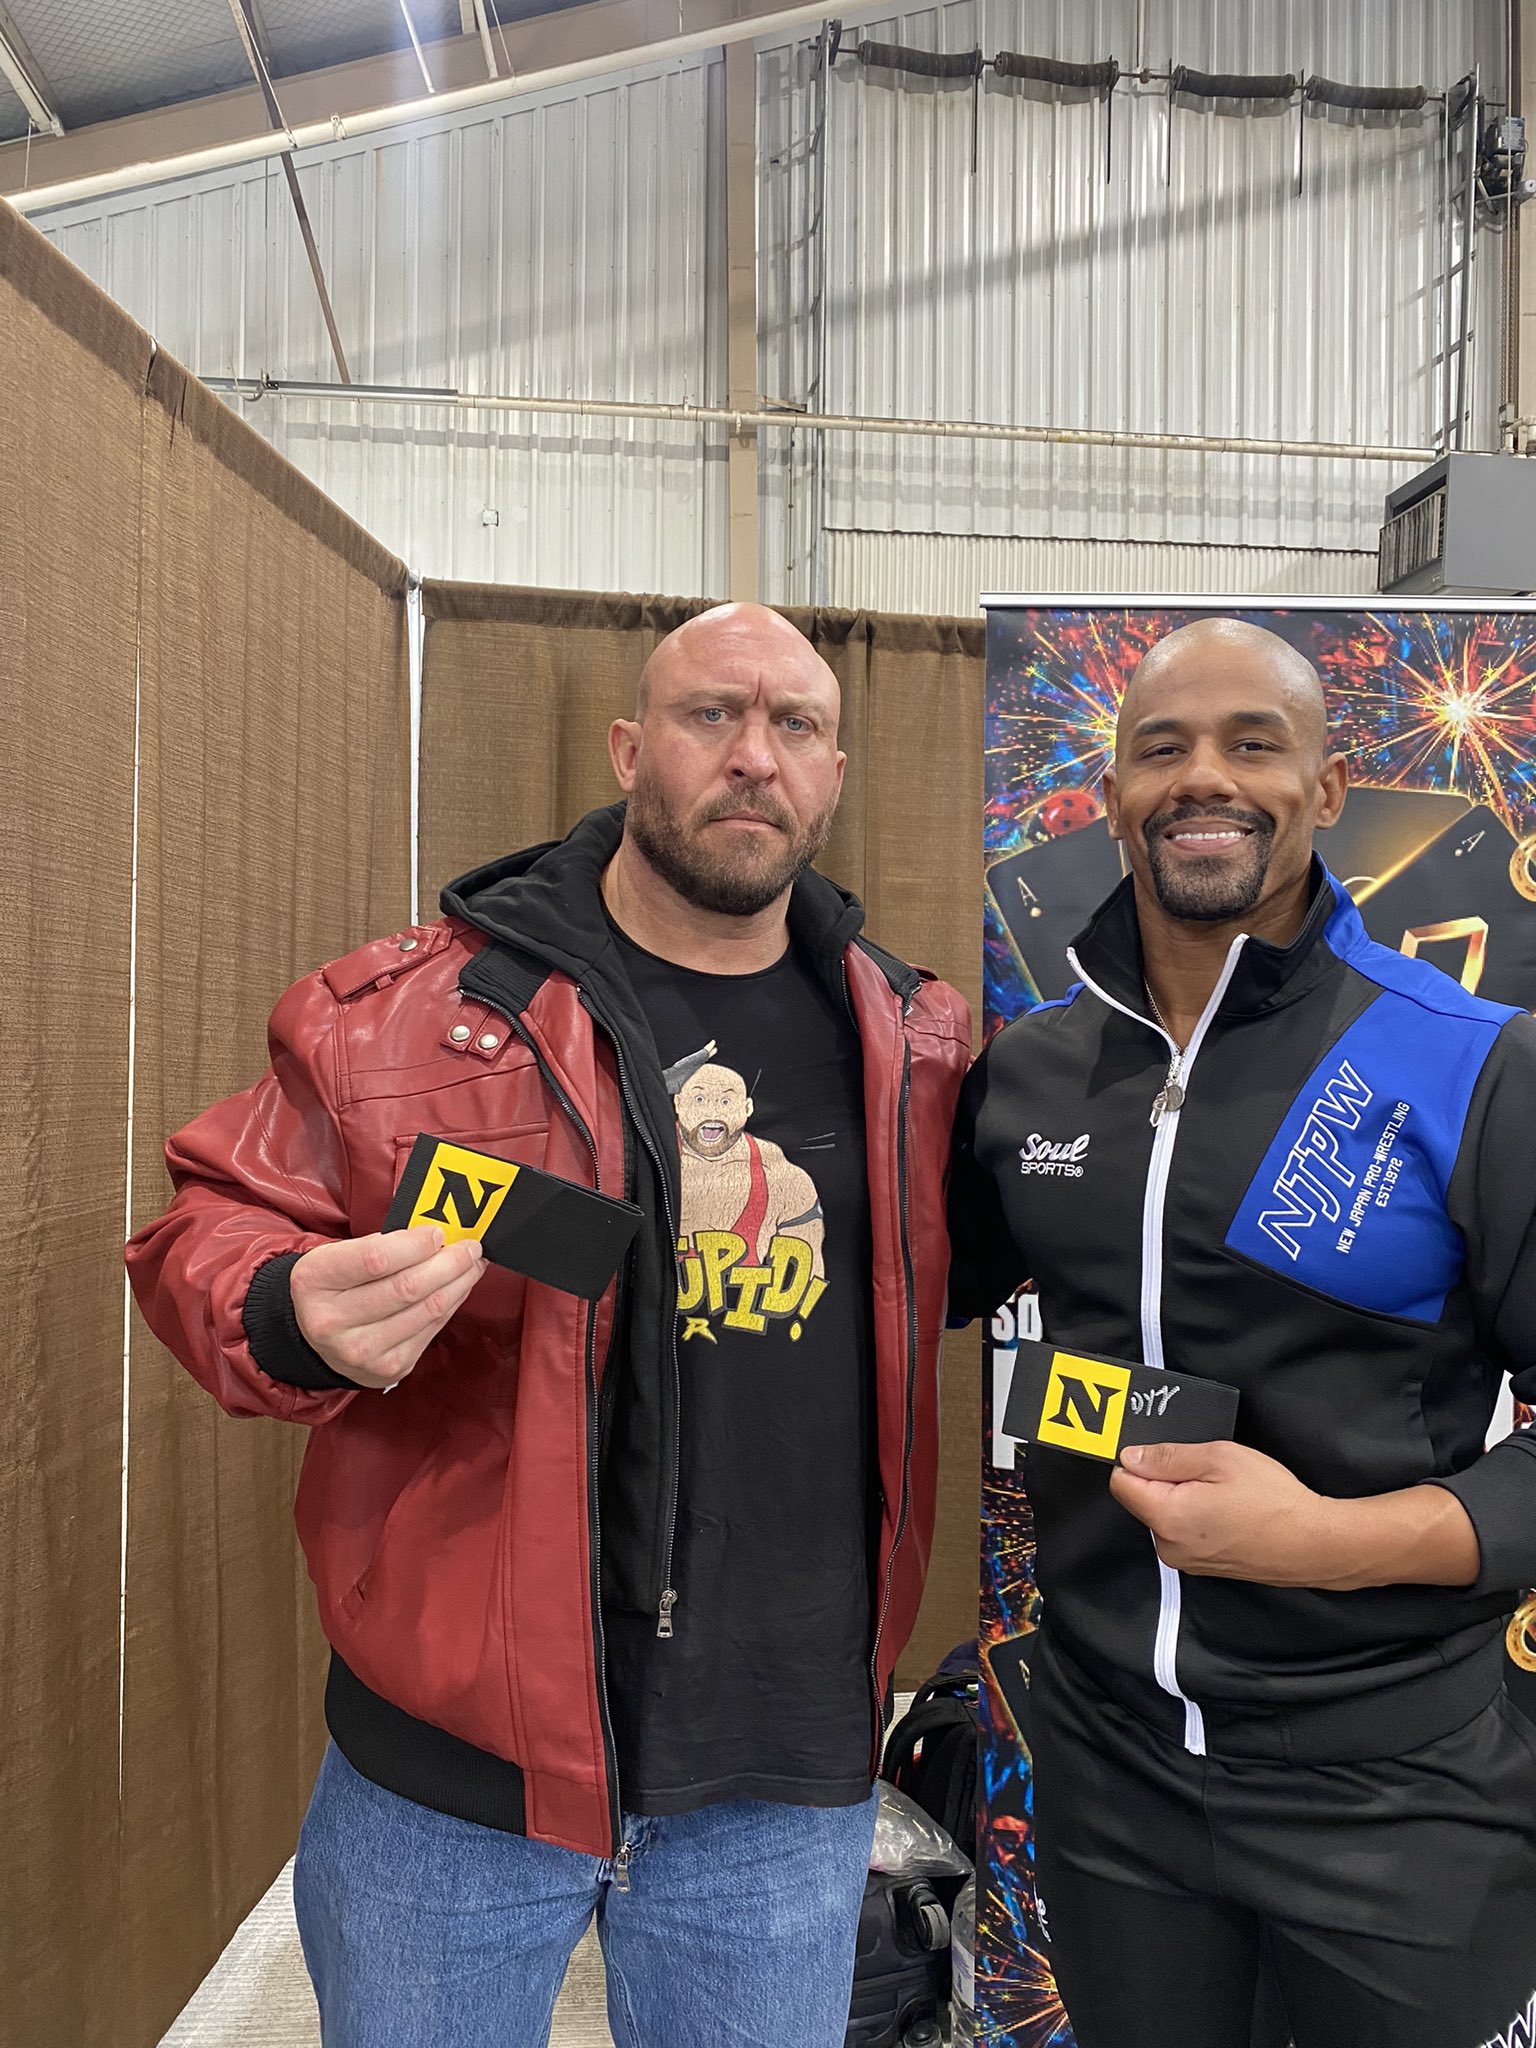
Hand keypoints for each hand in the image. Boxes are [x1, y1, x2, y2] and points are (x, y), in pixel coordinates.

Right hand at [291, 1227, 486, 1390]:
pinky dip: (452, 1303)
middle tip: (470, 1247)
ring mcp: (361, 1351)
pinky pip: (433, 1329)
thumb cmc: (333, 1287)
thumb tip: (437, 1236)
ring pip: (427, 1310)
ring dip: (459, 1282)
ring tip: (471, 1264)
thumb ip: (381, 1244)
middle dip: (449, 1263)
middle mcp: (331, 1321)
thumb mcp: (338, 1255)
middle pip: (408, 1287)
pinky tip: (458, 1287)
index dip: (416, 1245)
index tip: (439, 1233)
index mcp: (314, 1281)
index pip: (376, 1259)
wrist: (316, 1340)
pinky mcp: (388, 1368)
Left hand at [1109, 1439, 1340, 1585]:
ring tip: (1224, 1493)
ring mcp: (1186, 1560)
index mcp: (1167, 1517)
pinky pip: (1183, 1531)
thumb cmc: (1273, 1501)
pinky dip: (1197, 1516)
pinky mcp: (1202, 1566)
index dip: (1138, 1461)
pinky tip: (1228, 1510)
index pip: (1121, 1483)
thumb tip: (1131, 1457)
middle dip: (1165, 1479)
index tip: (1162, 1453)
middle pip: (1143, 1499)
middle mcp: (1168, 1546)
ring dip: (1183, 1498)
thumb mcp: (1220, 1458)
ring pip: (1164, 1514)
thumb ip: (1168, 1456)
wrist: (1314, 1544)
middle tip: (1207, 1472)